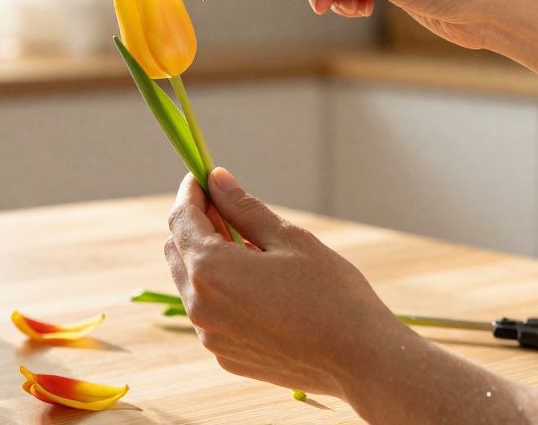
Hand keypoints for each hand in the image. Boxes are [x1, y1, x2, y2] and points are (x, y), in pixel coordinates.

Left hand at [164, 168, 403, 398]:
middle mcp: (199, 306)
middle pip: (176, 250)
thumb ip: (244, 208)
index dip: (191, 192)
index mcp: (210, 269)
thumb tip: (217, 179)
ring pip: (190, 283)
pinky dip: (220, 290)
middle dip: (195, 223)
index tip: (204, 176)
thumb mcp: (288, 239)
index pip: (181, 219)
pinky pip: (209, 313)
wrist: (360, 361)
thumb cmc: (331, 294)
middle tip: (227, 206)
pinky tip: (257, 284)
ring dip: (206, 257)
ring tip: (249, 245)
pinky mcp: (225, 355)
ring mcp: (210, 336)